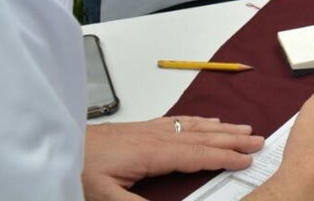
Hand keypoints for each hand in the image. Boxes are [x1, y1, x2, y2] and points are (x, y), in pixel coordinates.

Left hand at [82, 117, 263, 199]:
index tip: (247, 158)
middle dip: (232, 138)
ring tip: (242, 128)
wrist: (56, 145)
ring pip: (193, 126)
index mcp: (151, 153)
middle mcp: (155, 137)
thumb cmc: (76, 170)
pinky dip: (199, 121)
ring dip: (220, 127)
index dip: (224, 156)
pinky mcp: (139, 129)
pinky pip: (178, 121)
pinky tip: (206, 121)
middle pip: (202, 136)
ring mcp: (148, 130)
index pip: (197, 154)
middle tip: (258, 138)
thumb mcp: (103, 197)